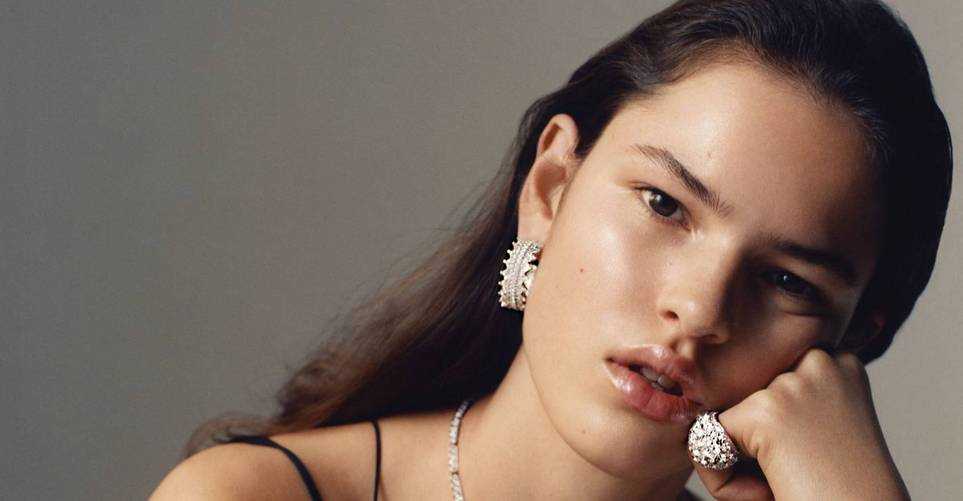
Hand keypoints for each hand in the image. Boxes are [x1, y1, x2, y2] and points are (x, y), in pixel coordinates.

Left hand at [692, 348, 909, 500]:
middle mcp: (820, 361)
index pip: (767, 381)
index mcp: (838, 364)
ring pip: (724, 421)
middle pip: (743, 397)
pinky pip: (706, 445)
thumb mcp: (819, 433)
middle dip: (757, 443)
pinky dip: (726, 483)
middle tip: (804, 471)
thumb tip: (697, 402)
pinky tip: (772, 490)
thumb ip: (779, 406)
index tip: (814, 453)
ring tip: (793, 480)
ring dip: (744, 463)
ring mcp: (791, 384)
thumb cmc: (841, 493)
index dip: (777, 428)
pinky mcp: (765, 412)